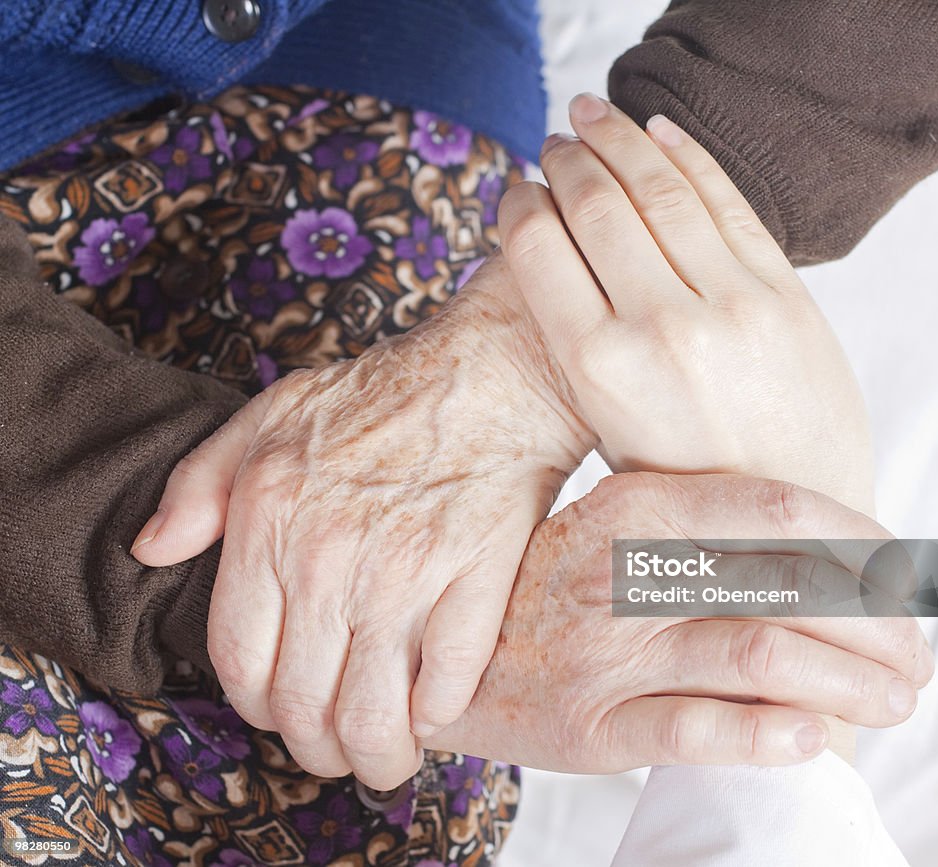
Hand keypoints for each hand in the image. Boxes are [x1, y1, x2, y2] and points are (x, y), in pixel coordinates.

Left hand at [131, 257, 593, 788]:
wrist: (487, 375)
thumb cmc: (381, 395)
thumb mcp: (267, 415)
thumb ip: (197, 485)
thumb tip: (152, 551)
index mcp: (269, 523)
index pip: (241, 663)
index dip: (259, 708)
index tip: (284, 713)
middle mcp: (328, 559)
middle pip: (303, 705)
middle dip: (318, 749)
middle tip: (338, 748)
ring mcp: (404, 573)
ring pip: (373, 713)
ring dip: (378, 754)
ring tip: (387, 754)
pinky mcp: (473, 578)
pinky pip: (447, 683)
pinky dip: (438, 715)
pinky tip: (435, 709)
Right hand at [426, 473, 932, 770]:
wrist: (449, 657)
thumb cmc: (552, 588)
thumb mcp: (612, 528)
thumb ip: (698, 527)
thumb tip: (821, 548)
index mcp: (634, 509)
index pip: (773, 509)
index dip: (858, 541)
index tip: (903, 574)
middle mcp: (623, 572)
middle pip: (784, 586)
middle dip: (876, 626)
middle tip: (914, 658)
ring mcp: (606, 650)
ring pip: (757, 655)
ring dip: (848, 685)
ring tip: (892, 704)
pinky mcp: (590, 724)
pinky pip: (695, 729)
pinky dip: (766, 735)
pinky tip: (810, 739)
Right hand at [498, 94, 873, 513]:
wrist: (794, 517)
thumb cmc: (687, 486)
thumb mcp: (608, 432)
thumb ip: (577, 349)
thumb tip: (552, 258)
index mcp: (600, 370)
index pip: (540, 249)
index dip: (521, 204)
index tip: (516, 190)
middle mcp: (661, 327)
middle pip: (597, 207)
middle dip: (567, 161)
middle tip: (553, 143)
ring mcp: (732, 303)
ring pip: (660, 192)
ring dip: (618, 140)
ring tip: (592, 115)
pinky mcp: (785, 292)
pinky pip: (728, 202)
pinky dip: (689, 156)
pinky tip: (659, 132)